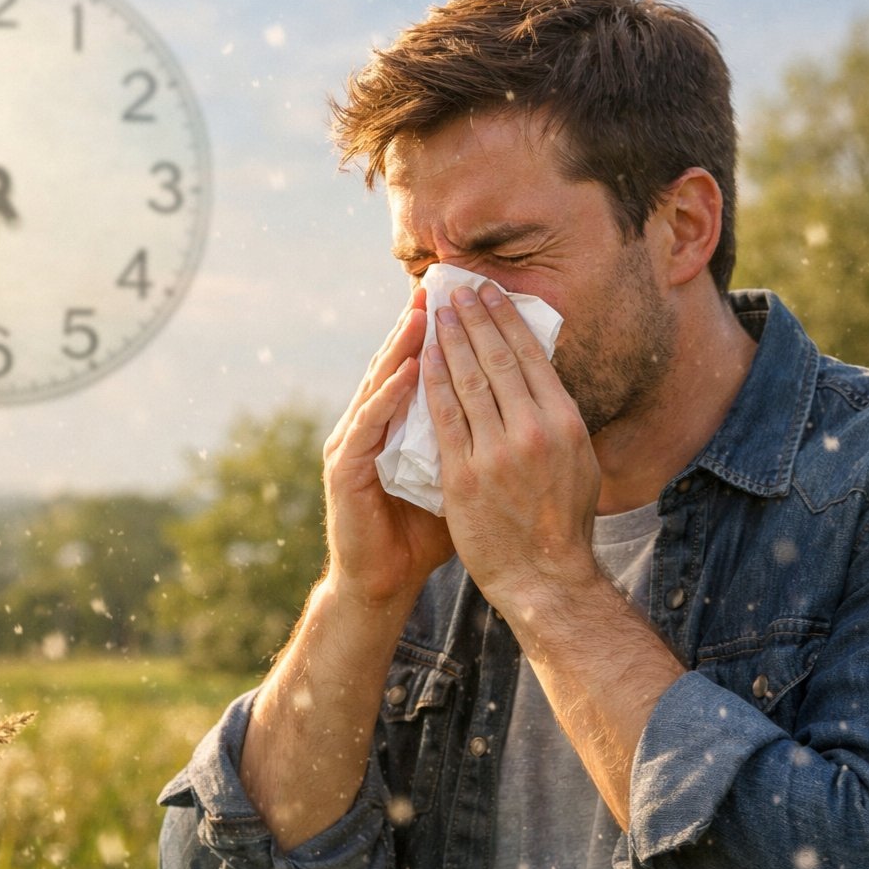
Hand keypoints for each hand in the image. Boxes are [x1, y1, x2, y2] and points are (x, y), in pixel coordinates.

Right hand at [321, 285, 454, 606]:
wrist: (384, 581)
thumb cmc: (423, 534)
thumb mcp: (459, 476)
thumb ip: (475, 441)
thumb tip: (524, 410)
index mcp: (396, 426)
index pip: (419, 368)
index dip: (441, 335)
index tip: (466, 301)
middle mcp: (370, 425)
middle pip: (397, 365)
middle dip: (420, 326)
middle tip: (442, 288)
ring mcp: (353, 443)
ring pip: (379, 384)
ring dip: (402, 347)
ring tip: (425, 314)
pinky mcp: (345, 467)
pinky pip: (370, 423)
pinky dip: (390, 394)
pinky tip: (410, 370)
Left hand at [422, 282, 599, 608]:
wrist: (543, 575)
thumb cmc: (564, 519)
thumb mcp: (578, 461)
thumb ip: (558, 418)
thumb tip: (542, 375)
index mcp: (565, 422)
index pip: (530, 357)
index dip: (506, 320)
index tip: (489, 294)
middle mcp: (533, 431)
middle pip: (497, 360)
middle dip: (474, 319)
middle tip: (457, 289)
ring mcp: (496, 453)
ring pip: (467, 382)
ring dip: (449, 342)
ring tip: (436, 313)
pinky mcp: (464, 475)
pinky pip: (443, 418)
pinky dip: (431, 384)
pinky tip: (421, 360)